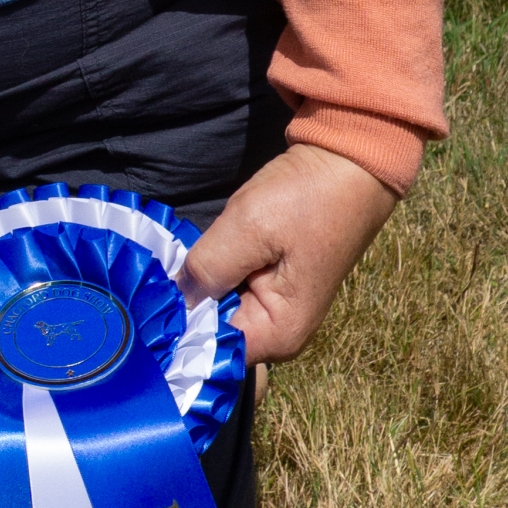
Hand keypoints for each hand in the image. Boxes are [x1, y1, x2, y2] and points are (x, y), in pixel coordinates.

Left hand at [180, 143, 397, 366]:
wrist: (354, 160)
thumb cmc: (310, 194)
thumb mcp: (249, 226)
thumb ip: (207, 268)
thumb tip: (174, 298)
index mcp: (279, 334)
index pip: (208, 347)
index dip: (180, 323)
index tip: (154, 299)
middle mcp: (278, 335)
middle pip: (211, 330)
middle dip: (190, 300)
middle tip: (167, 269)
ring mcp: (276, 312)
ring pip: (216, 308)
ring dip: (201, 283)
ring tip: (184, 258)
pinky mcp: (271, 289)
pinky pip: (228, 290)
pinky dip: (215, 272)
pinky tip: (208, 251)